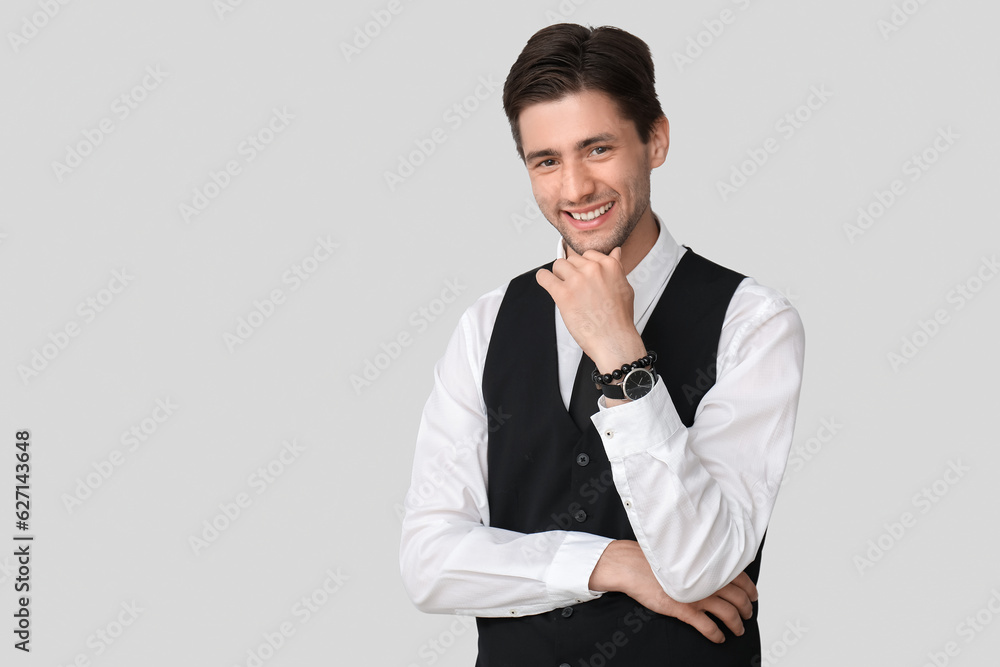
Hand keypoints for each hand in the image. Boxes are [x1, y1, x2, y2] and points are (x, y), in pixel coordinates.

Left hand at [535, 246, 644, 371]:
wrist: (613, 340)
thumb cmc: (619, 320)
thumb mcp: (625, 287)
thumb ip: (616, 267)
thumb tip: (615, 252)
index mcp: (609, 265)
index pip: (588, 254)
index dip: (583, 267)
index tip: (583, 277)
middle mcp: (592, 269)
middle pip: (571, 260)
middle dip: (572, 272)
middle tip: (576, 289)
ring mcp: (577, 280)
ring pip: (558, 265)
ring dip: (559, 276)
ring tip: (565, 290)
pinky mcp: (562, 293)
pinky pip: (544, 277)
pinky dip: (543, 279)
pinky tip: (547, 284)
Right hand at [589, 540, 756, 642]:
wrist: (631, 565)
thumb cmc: (653, 559)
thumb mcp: (683, 554)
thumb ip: (701, 561)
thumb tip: (715, 567)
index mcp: (706, 564)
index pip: (739, 577)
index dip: (750, 589)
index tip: (753, 595)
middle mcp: (705, 579)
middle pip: (738, 597)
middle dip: (746, 608)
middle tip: (747, 613)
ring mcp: (696, 595)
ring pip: (728, 613)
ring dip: (736, 624)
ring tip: (738, 629)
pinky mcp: (683, 609)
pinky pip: (707, 626)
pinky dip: (716, 634)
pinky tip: (719, 638)